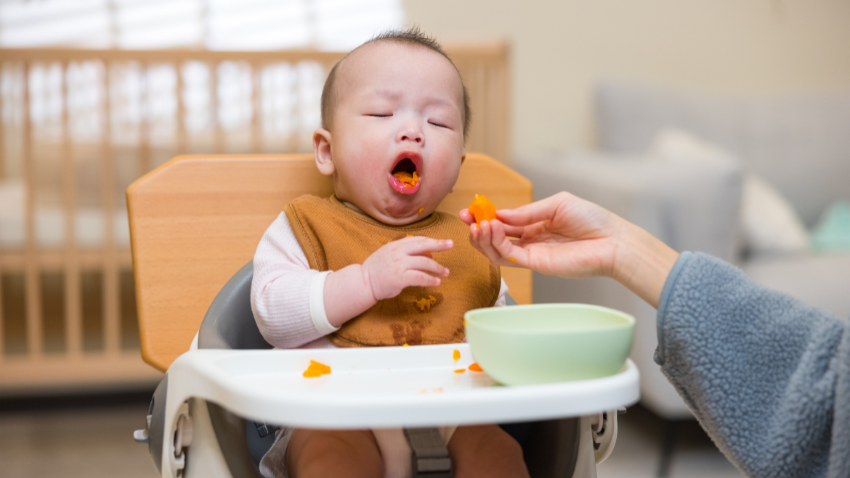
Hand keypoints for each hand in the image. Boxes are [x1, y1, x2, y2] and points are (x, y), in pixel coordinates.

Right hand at [361, 236, 452, 301]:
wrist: (363, 282)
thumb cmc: (377, 270)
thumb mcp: (390, 255)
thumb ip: (407, 252)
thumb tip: (428, 254)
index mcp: (396, 245)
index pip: (418, 239)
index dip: (432, 240)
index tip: (443, 242)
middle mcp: (398, 252)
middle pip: (423, 245)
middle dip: (439, 244)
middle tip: (451, 245)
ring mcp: (399, 264)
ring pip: (424, 262)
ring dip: (437, 268)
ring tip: (445, 272)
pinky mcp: (400, 278)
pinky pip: (420, 277)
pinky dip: (430, 279)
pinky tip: (436, 282)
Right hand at [459, 192, 677, 307]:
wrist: (612, 241)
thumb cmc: (592, 220)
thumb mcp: (556, 204)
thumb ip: (527, 212)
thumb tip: (500, 215)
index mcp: (534, 224)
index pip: (502, 222)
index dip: (484, 216)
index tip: (469, 210)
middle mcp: (529, 240)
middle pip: (495, 237)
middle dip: (477, 228)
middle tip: (466, 219)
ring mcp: (531, 253)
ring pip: (496, 250)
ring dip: (483, 238)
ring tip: (479, 225)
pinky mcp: (536, 264)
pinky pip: (509, 256)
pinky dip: (496, 244)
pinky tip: (492, 229)